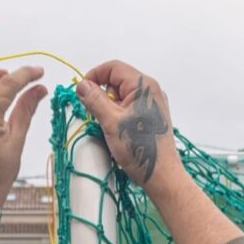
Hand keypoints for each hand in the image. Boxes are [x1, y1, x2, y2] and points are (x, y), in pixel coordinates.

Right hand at [76, 61, 184, 198]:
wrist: (161, 175)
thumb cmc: (138, 148)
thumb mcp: (111, 122)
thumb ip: (95, 100)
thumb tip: (82, 85)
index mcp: (143, 85)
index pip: (113, 67)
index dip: (94, 75)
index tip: (82, 92)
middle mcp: (151, 91)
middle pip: (118, 81)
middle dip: (102, 95)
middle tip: (96, 115)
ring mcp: (153, 105)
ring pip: (123, 97)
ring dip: (110, 108)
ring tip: (109, 128)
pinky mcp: (152, 118)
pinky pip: (130, 109)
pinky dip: (119, 116)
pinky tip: (118, 132)